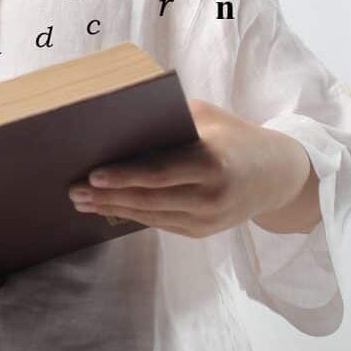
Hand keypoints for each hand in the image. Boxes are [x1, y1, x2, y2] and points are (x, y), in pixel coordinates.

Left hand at [66, 98, 309, 238]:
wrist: (276, 175)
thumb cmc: (234, 135)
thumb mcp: (208, 118)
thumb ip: (170, 120)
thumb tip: (121, 121)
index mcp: (212, 164)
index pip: (159, 173)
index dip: (124, 177)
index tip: (93, 174)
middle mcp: (210, 197)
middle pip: (148, 200)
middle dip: (107, 196)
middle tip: (73, 190)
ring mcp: (207, 220)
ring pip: (150, 216)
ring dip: (113, 209)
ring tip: (82, 201)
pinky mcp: (202, 232)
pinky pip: (160, 223)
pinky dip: (133, 214)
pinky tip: (110, 207)